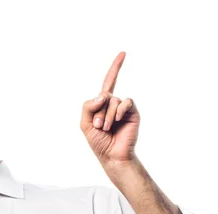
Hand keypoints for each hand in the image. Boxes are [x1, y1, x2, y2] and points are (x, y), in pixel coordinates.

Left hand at [80, 51, 139, 166]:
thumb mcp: (85, 123)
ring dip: (107, 116)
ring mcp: (124, 108)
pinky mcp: (133, 112)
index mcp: (102, 104)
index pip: (109, 82)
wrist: (112, 156)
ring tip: (106, 128)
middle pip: (104, 95)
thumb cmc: (99, 142)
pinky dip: (119, 110)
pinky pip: (126, 102)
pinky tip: (117, 120)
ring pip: (112, 100)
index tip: (123, 53)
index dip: (116, 68)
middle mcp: (114, 103)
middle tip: (99, 127)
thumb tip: (103, 94)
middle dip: (98, 112)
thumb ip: (88, 106)